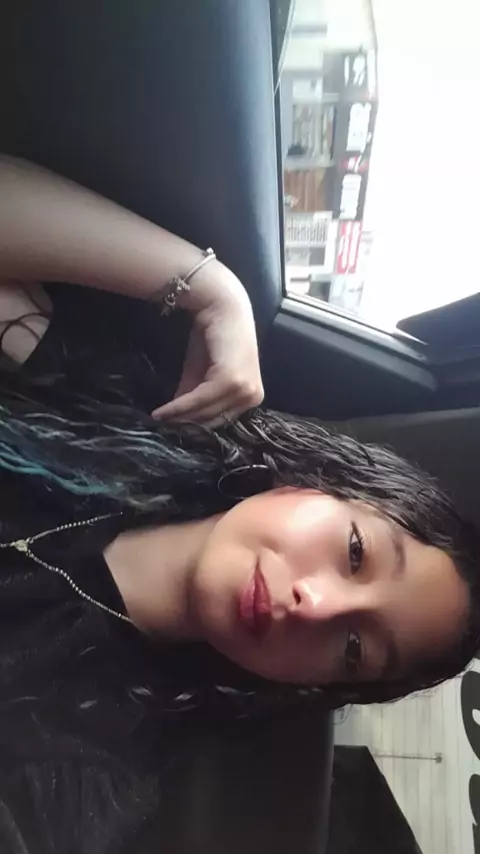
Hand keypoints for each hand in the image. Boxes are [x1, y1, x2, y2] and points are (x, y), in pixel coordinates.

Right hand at [151, 262, 263, 425]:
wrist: (220, 305)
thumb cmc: (213, 336)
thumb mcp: (201, 373)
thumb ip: (194, 395)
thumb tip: (177, 419)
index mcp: (251, 396)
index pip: (221, 420)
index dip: (196, 426)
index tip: (172, 430)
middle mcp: (253, 396)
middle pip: (214, 420)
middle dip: (187, 425)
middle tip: (162, 428)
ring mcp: (244, 388)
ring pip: (206, 413)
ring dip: (180, 418)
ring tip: (158, 420)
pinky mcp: (231, 380)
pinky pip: (201, 401)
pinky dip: (180, 407)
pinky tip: (163, 411)